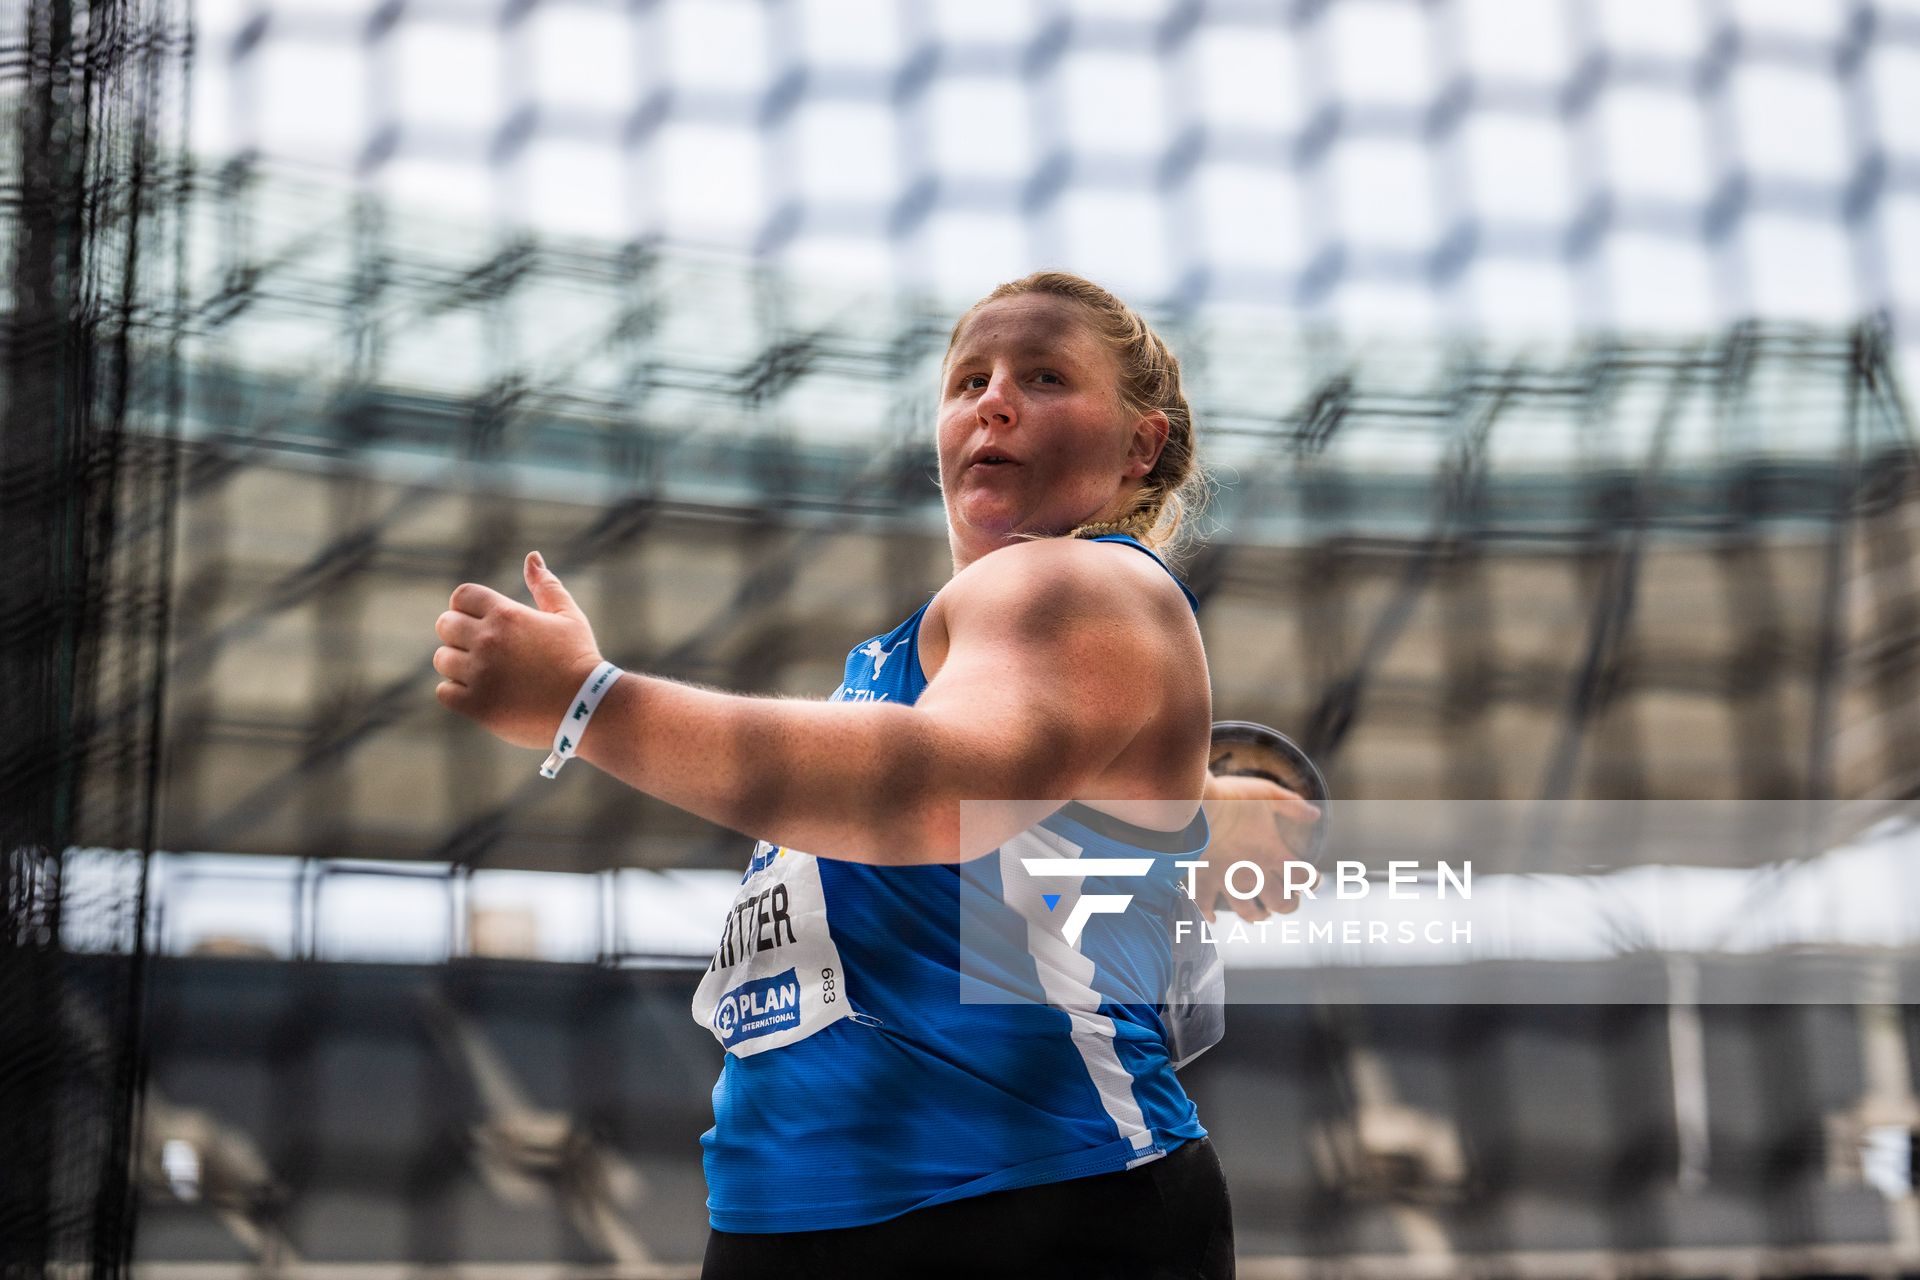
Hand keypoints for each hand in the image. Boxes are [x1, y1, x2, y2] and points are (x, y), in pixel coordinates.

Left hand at [434, 552, 604, 751]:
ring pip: (442, 659)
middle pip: (445, 625)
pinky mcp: (477, 705)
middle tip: (482, 648)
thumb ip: (546, 586)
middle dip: (459, 633)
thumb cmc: (580, 659)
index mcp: (506, 614)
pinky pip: (444, 692)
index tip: (480, 621)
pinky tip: (482, 693)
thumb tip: (532, 557)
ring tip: (485, 672)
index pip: (461, 596)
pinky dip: (457, 693)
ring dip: (458, 665)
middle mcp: (488, 640)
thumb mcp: (569, 617)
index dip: (467, 606)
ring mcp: (480, 674)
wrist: (589, 708)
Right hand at [1195, 772, 1321, 922]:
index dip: (1312, 881)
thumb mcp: (1267, 793)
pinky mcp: (1203, 879)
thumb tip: (1315, 815)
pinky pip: (1205, 905)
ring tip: (1261, 914)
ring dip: (1257, 915)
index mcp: (1272, 852)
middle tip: (1289, 900)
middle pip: (1280, 903)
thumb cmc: (1232, 796)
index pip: (1302, 878)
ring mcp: (1227, 879)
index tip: (1312, 879)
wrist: (1192, 803)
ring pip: (1248, 911)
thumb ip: (1292, 806)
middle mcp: (1254, 872)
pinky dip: (1208, 913)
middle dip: (1289, 905)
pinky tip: (1212, 917)